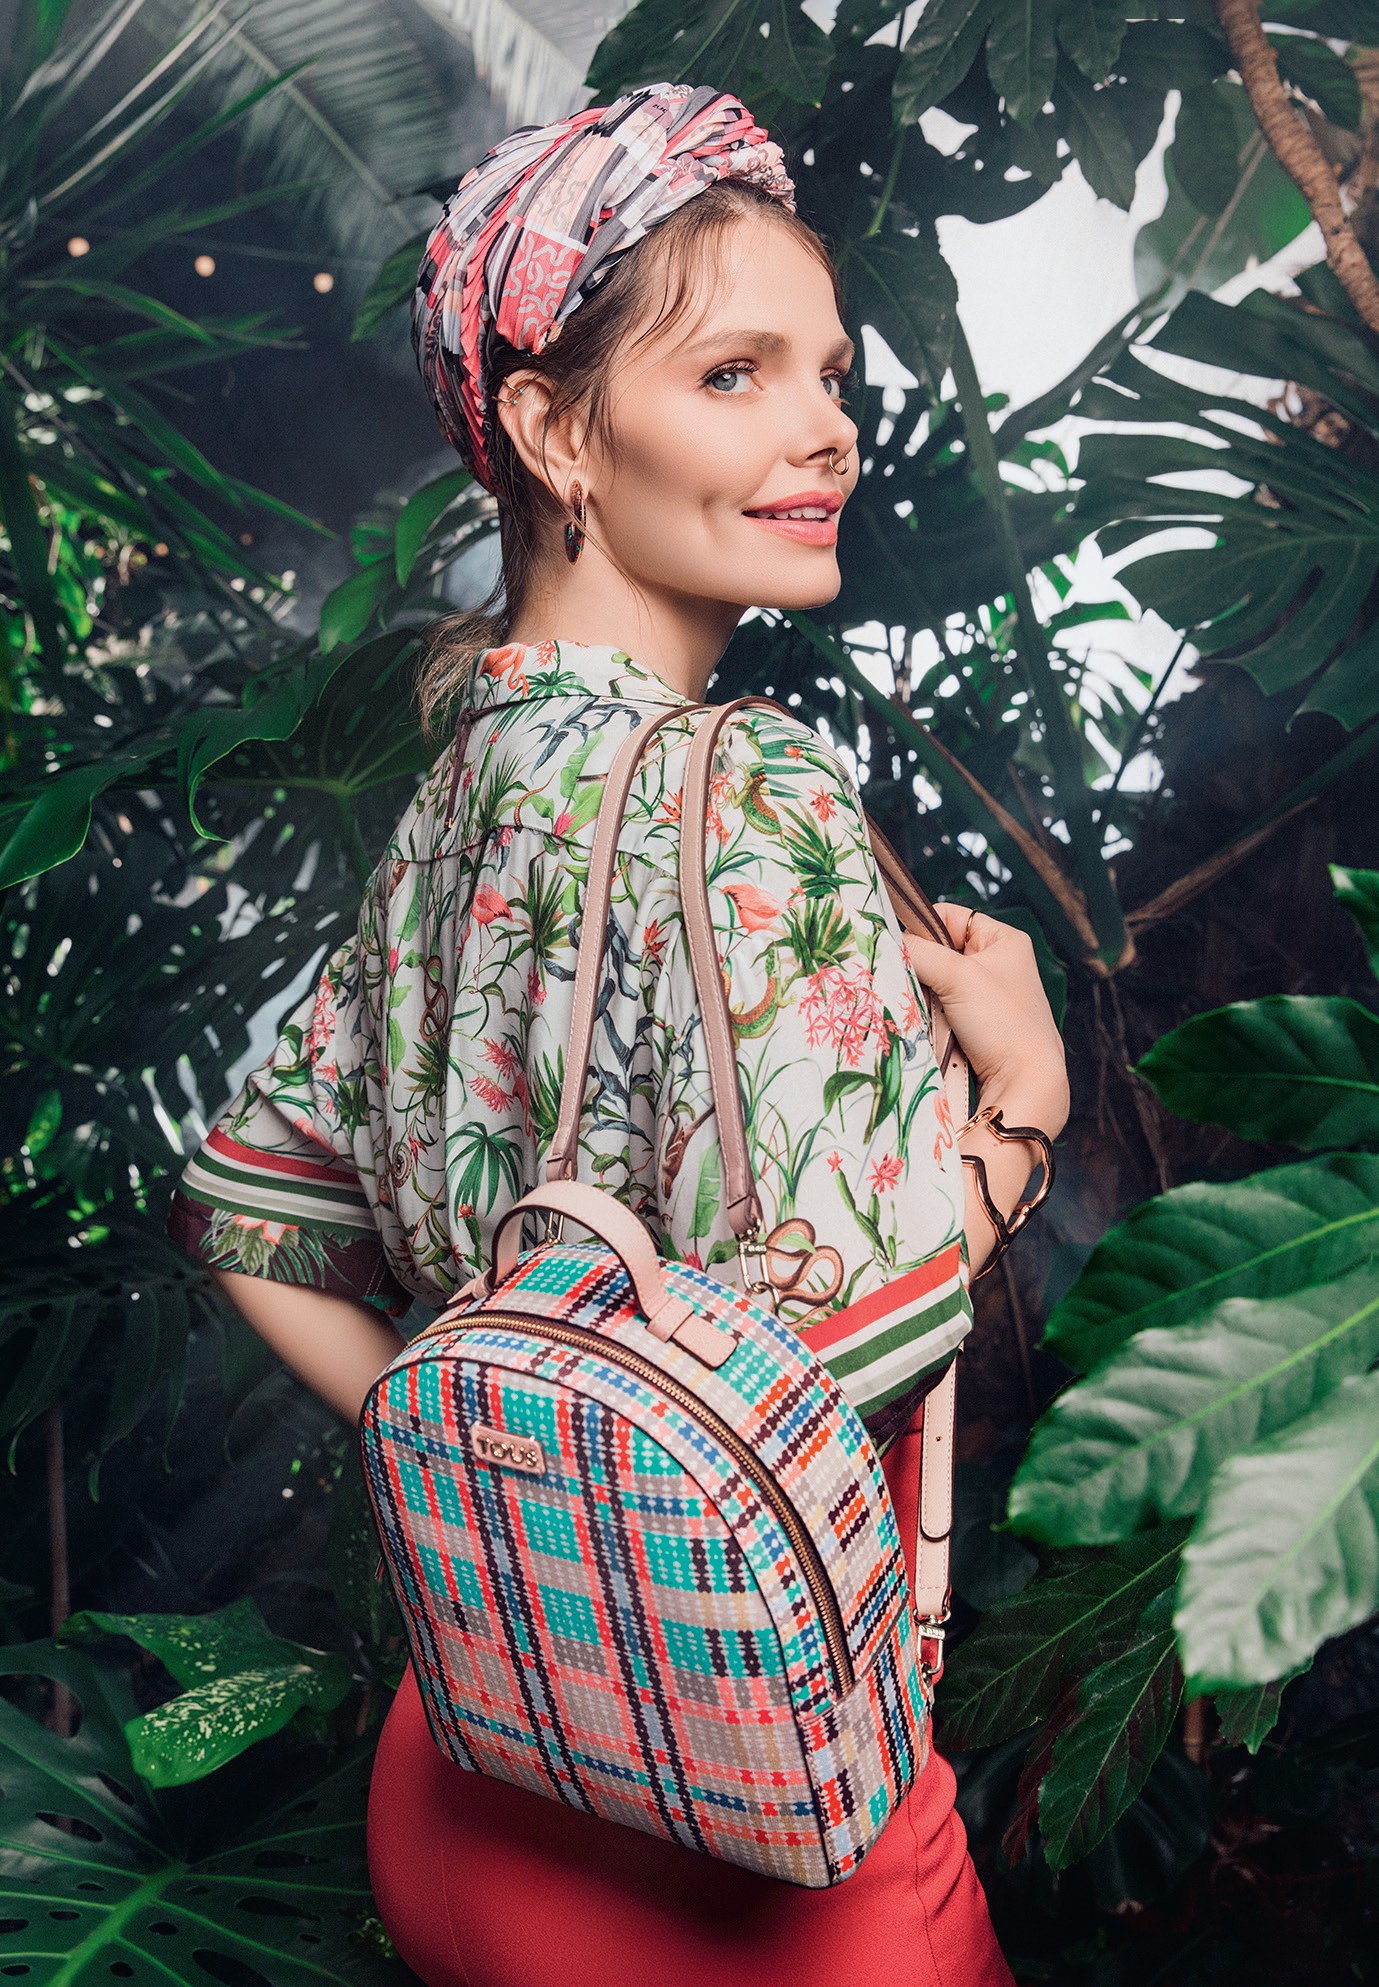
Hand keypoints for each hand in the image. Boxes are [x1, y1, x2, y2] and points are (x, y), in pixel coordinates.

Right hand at [903, 905, 1068, 1138]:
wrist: (1024, 1081)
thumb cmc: (1004, 1022)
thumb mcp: (957, 976)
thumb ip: (917, 951)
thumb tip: (884, 941)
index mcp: (1004, 940)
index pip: (947, 915)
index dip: (921, 928)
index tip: (899, 946)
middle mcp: (996, 963)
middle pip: (938, 950)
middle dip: (920, 965)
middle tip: (906, 977)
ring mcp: (985, 994)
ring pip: (935, 981)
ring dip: (922, 992)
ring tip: (918, 1004)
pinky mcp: (975, 1022)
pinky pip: (939, 1006)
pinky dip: (928, 1013)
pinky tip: (926, 1022)